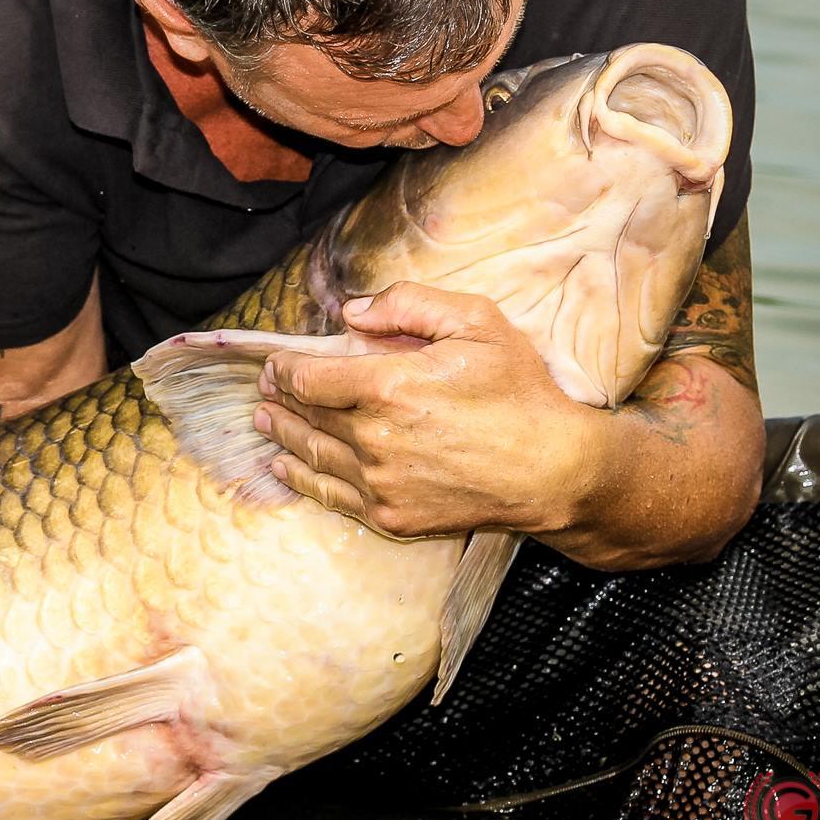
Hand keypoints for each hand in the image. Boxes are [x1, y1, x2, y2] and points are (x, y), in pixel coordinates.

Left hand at [253, 281, 598, 538]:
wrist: (555, 470)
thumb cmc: (519, 392)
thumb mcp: (476, 322)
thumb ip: (409, 305)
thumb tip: (351, 313)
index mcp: (388, 386)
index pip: (310, 377)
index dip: (285, 369)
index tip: (276, 364)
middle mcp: (374, 437)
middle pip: (307, 415)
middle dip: (280, 398)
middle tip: (265, 388)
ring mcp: (381, 482)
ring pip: (312, 454)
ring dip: (281, 435)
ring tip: (263, 420)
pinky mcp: (392, 515)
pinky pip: (332, 495)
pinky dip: (301, 478)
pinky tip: (284, 466)